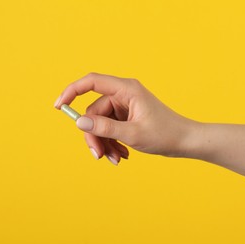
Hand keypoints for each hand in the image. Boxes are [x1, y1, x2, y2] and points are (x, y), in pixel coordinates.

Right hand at [54, 73, 200, 163]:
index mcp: (126, 89)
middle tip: (98, 156)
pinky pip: (110, 129)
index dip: (71, 92)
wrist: (185, 142)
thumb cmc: (165, 134)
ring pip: (101, 124)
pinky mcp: (127, 117)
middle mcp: (123, 95)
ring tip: (115, 159)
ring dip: (104, 143)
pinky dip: (112, 143)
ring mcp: (125, 107)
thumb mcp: (132, 134)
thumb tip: (79, 122)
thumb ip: (104, 128)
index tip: (59, 107)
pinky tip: (122, 156)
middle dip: (94, 135)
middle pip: (94, 112)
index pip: (91, 82)